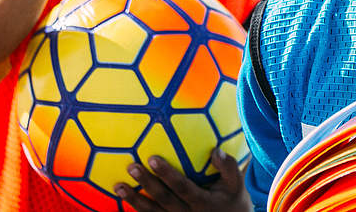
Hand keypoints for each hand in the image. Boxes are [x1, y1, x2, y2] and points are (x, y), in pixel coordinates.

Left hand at [114, 151, 250, 211]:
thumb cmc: (233, 201)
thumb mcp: (236, 185)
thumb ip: (229, 168)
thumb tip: (216, 151)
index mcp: (203, 203)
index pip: (182, 187)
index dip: (167, 175)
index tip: (152, 158)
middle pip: (163, 199)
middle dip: (146, 184)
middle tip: (132, 166)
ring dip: (134, 200)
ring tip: (118, 186)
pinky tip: (122, 202)